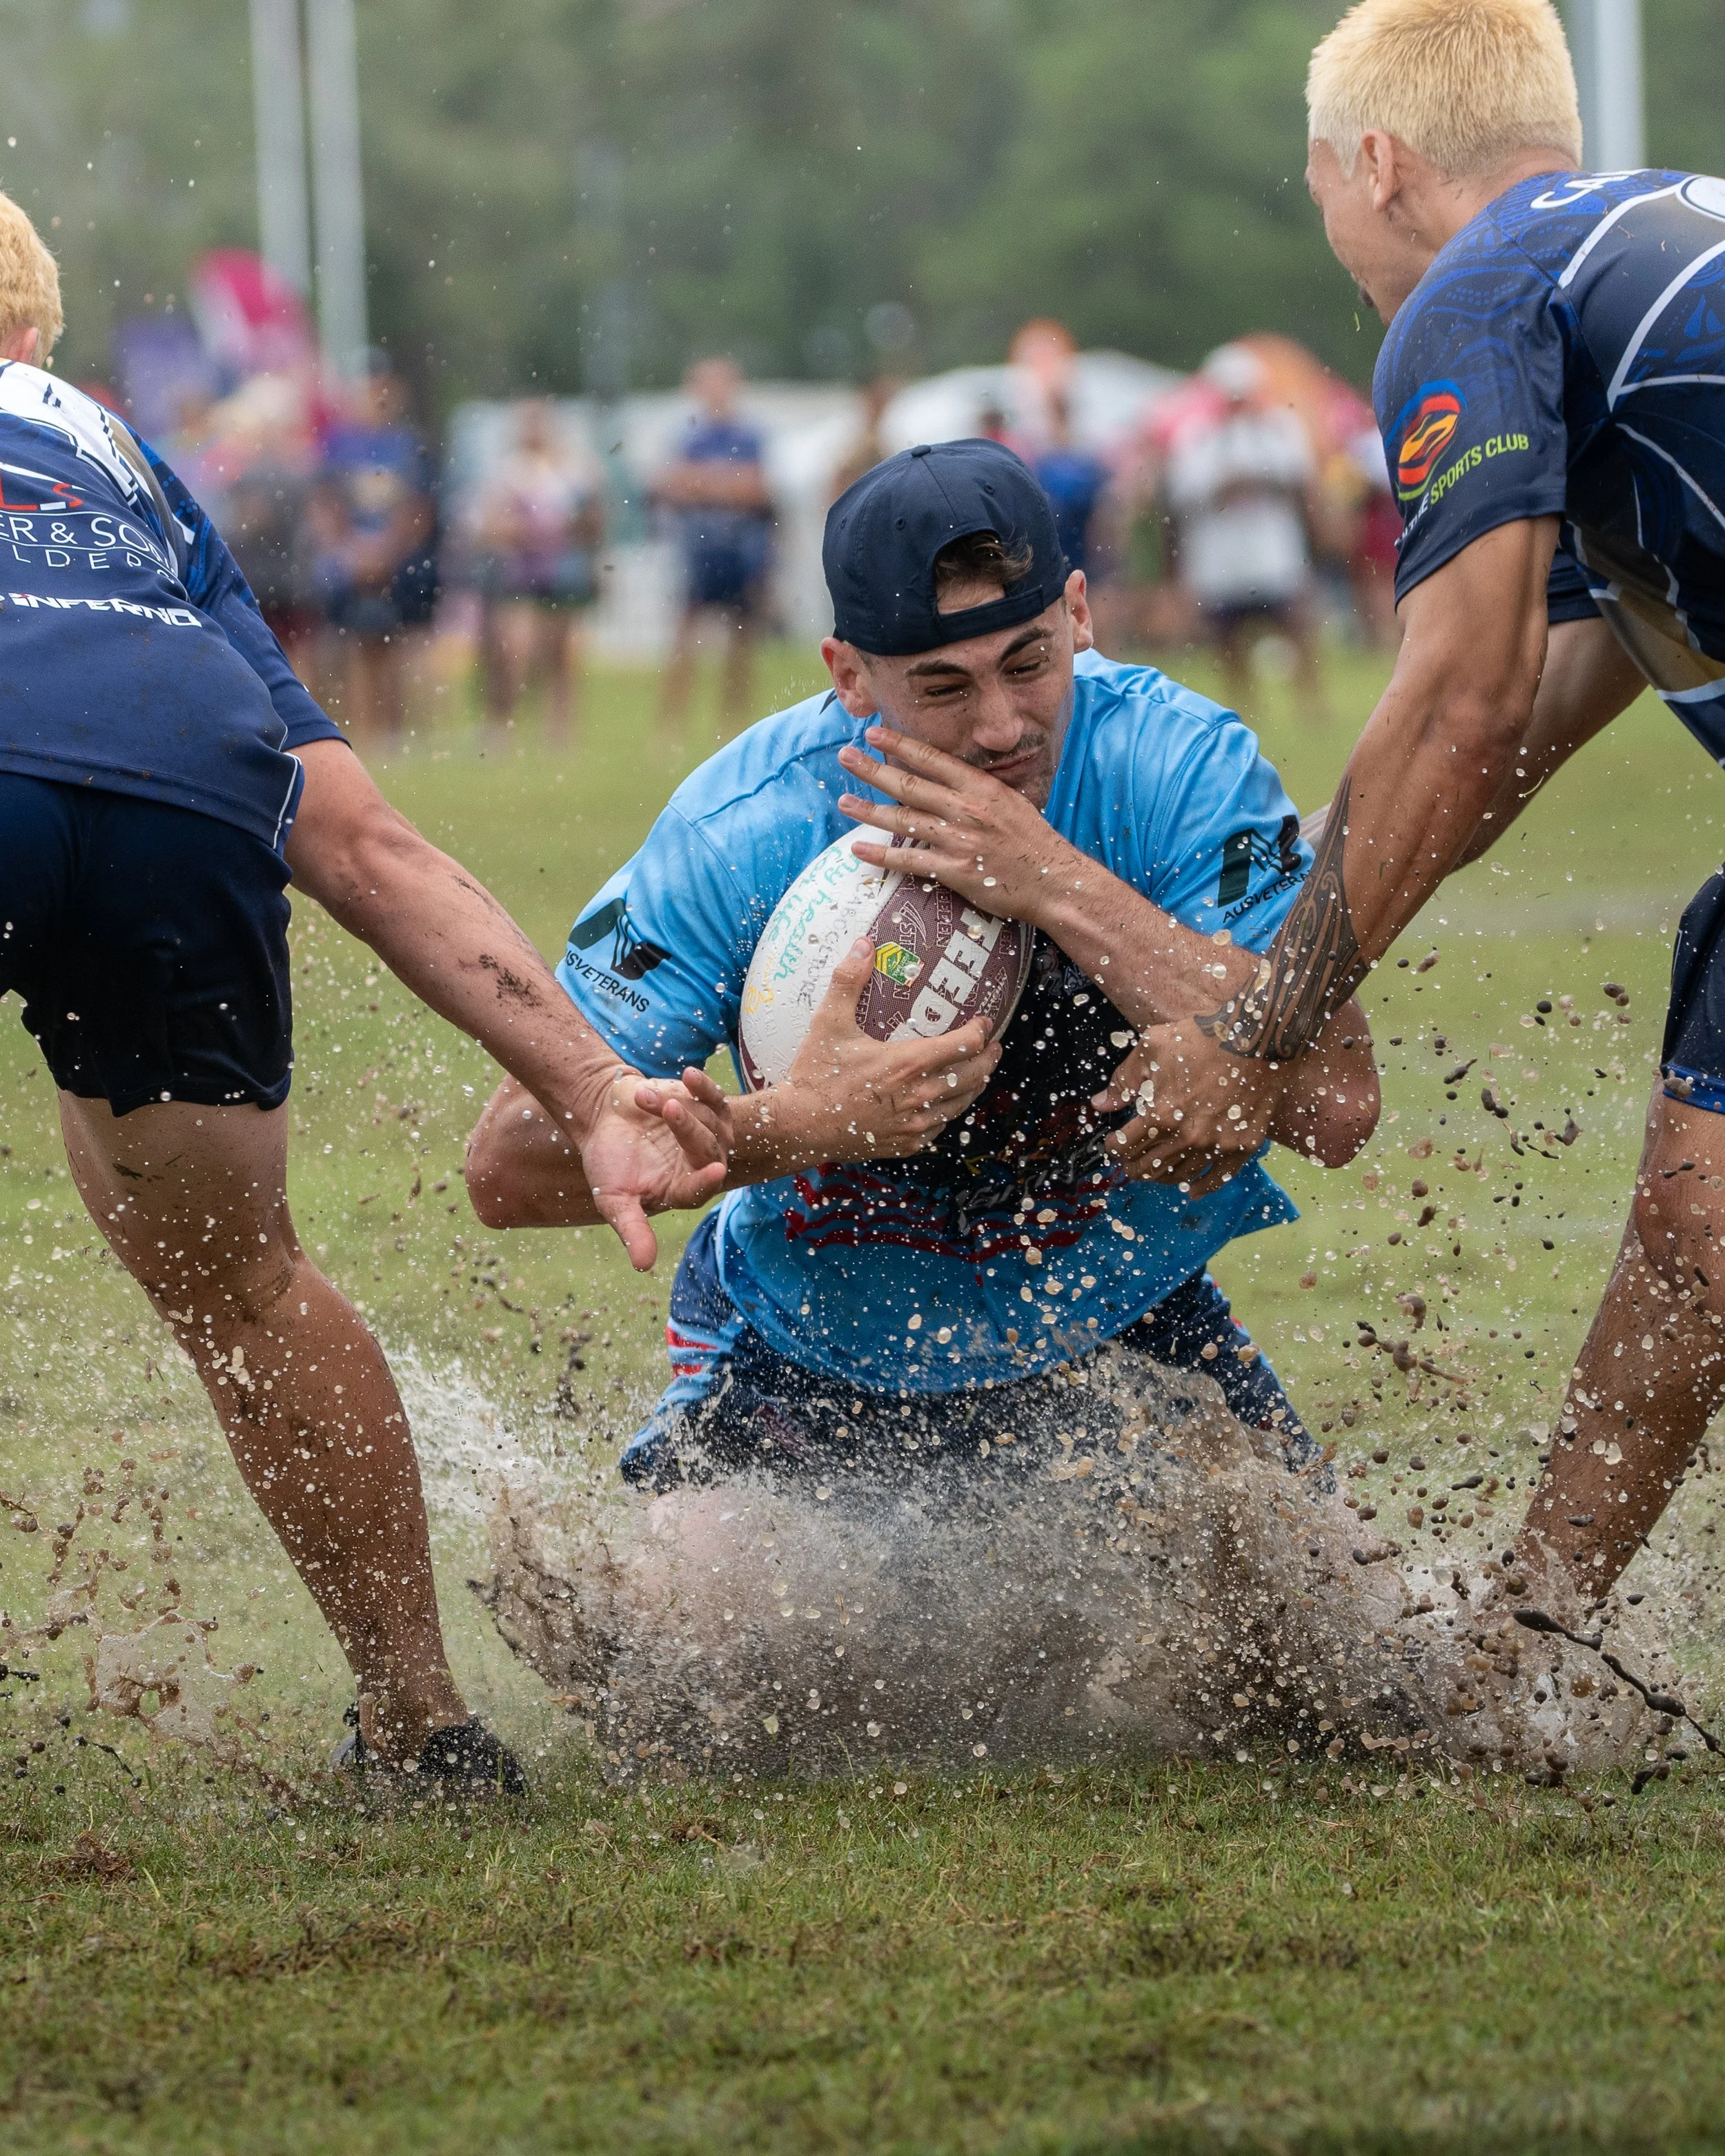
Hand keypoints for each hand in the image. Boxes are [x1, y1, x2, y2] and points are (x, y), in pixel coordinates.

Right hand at [577, 1066, 727, 1270]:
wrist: (604, 1116)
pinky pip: (714, 1096)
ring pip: (712, 1122)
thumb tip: (643, 1267)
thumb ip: (632, 1229)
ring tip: (644, 1098)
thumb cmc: (608, 1161)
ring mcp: (707, 1133)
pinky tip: (687, 1075)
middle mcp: (701, 1164)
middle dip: (687, 1128)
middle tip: (666, 1109)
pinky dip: (703, 1085)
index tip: (711, 1171)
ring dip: (682, 1107)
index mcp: (682, 1190)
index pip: (700, 1191)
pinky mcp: (705, 1105)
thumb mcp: (614, 1198)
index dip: (705, 1182)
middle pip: (708, 1150)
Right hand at [723, 936, 997, 1167]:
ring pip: (962, 1104)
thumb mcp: (829, 1023)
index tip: (984, 1022)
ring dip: (975, 1085)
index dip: (981, 1031)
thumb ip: (849, 981)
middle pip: (974, 1076)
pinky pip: (941, 1127)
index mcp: (909, 1063)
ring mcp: (916, 1124)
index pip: (965, 1045)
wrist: (799, 1127)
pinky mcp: (908, 1144)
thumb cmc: (814, 1075)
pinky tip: (946, 1103)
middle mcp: (920, 1096)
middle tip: (993, 1046)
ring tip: (979, 1071)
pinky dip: (949, 1111)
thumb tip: (864, 944)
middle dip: (989, 1058)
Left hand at [836, 724, 1078, 923]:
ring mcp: (959, 840)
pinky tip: (859, 850)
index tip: (874, 733)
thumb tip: (948, 779)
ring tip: (844, 802)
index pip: (932, 759)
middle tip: (845, 757)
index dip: (899, 745)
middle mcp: (966, 809)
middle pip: (909, 785)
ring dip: (869, 811)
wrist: (1053, 880)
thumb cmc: (1033, 842)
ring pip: (903, 820)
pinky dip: (881, 856)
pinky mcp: (954, 870)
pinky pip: (909, 860)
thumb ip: (977, 791)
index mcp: (980, 787)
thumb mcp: (1010, 802)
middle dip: (873, 769)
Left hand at [1093, 1021, 1281, 1195]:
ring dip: (1161, 1177)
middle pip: (1149, 1167)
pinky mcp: (1242, 1145)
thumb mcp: (1150, 1049)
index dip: (1113, 1147)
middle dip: (1132, 1166)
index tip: (1113, 1144)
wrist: (1255, 1037)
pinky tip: (1193, 1191)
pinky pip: (1219, 1177)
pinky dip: (1202, 1187)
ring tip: (1155, 1172)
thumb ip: (1123, 1081)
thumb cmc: (1200, 1039)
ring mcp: (1217, 1144)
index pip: (1125, 1146)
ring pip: (1179, 1175)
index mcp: (1161, 1114)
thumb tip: (1099, 1104)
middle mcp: (1187, 1136)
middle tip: (1129, 1163)